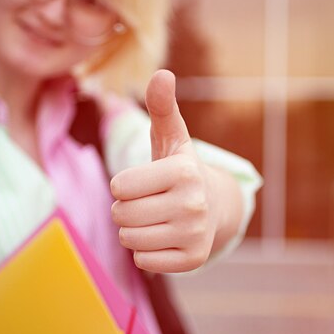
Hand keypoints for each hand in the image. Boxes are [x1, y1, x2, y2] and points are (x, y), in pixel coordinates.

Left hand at [110, 70, 239, 272]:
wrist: (214, 207)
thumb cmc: (180, 170)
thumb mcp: (171, 137)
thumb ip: (162, 106)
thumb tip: (162, 72)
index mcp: (184, 171)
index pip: (119, 186)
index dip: (123, 185)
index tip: (143, 182)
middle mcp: (194, 204)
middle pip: (121, 215)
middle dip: (126, 208)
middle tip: (148, 202)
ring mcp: (196, 235)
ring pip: (129, 240)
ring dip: (132, 230)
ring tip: (154, 219)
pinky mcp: (192, 260)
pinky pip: (143, 261)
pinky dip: (145, 252)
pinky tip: (163, 237)